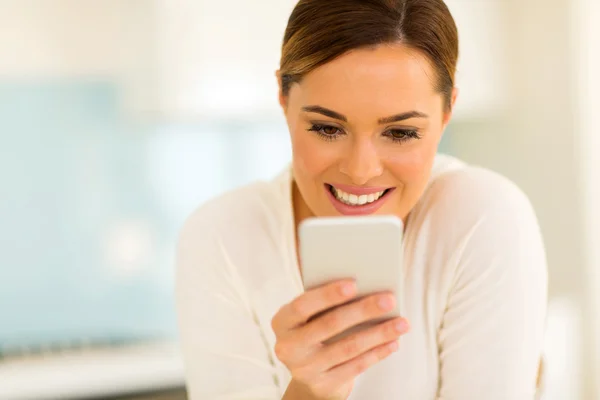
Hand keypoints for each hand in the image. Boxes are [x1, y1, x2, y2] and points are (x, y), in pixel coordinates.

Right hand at [272, 280, 409, 399]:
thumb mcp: (309, 316)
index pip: (302, 305)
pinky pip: (356, 367)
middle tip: (389, 300)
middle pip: (330, 324)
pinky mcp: (324, 385)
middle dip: (363, 310)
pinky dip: (378, 353)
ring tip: (402, 322)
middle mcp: (288, 347)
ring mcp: (305, 369)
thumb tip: (365, 285)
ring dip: (379, 333)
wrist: (308, 374)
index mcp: (282, 322)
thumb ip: (325, 302)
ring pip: (348, 347)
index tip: (354, 284)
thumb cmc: (314, 330)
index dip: (327, 295)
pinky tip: (394, 342)